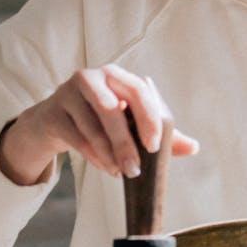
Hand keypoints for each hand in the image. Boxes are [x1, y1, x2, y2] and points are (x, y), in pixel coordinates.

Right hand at [0, 64, 198, 184]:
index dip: (148, 117)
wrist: (53, 121)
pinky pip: (76, 138)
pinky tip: (106, 168)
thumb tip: (193, 147)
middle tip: (136, 169)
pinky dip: (94, 157)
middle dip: (126, 142)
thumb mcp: (127, 121)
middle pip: (111, 107)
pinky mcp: (52, 113)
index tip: (155, 146)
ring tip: (122, 172)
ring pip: (92, 126)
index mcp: (116, 75)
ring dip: (110, 154)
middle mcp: (91, 77)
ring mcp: (68, 93)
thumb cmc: (98, 119)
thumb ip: (159, 132)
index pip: (138, 90)